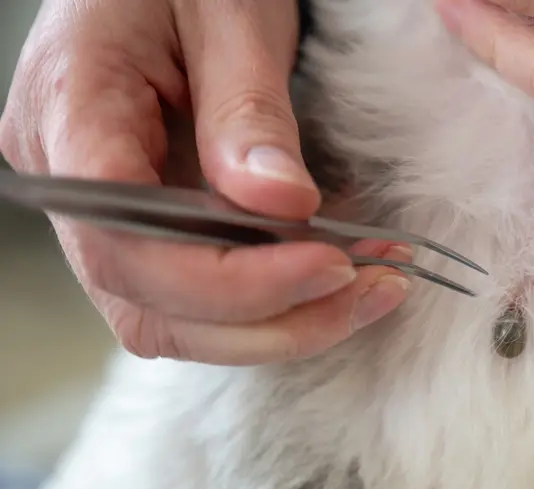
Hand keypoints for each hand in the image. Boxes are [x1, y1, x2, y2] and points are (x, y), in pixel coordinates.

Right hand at [0, 0, 409, 365]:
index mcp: (70, 114)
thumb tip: (283, 206)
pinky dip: (276, 300)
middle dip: (272, 319)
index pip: (126, 245)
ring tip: (372, 286)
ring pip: (177, 319)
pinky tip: (341, 271)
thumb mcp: (228, 15)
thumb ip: (248, 111)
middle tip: (371, 288)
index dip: (229, 281)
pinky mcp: (147, 225)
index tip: (329, 264)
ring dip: (282, 323)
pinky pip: (201, 294)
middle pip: (152, 305)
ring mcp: (105, 212)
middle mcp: (72, 183)